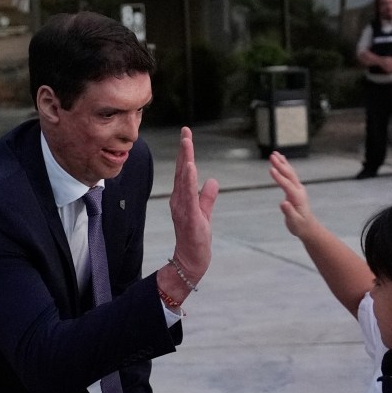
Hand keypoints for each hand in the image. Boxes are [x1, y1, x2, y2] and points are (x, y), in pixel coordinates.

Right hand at [169, 126, 218, 280]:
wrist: (191, 260)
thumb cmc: (196, 238)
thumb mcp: (204, 213)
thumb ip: (207, 196)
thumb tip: (212, 180)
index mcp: (182, 198)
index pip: (184, 171)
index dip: (185, 153)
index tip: (187, 135)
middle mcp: (178, 200)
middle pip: (181, 171)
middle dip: (184, 150)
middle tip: (186, 131)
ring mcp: (182, 208)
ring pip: (183, 180)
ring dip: (185, 161)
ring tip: (187, 144)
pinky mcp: (188, 217)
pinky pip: (188, 196)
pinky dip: (188, 181)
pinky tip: (190, 168)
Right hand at [269, 151, 312, 238]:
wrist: (308, 226)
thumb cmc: (299, 225)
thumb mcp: (294, 222)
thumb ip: (289, 212)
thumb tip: (283, 203)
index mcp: (298, 198)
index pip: (287, 185)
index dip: (279, 177)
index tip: (271, 169)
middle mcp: (299, 190)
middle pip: (289, 175)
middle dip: (280, 165)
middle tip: (272, 155)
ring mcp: (298, 188)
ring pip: (290, 172)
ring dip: (283, 163)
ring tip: (275, 153)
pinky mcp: (295, 189)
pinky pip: (290, 175)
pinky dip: (285, 167)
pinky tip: (281, 161)